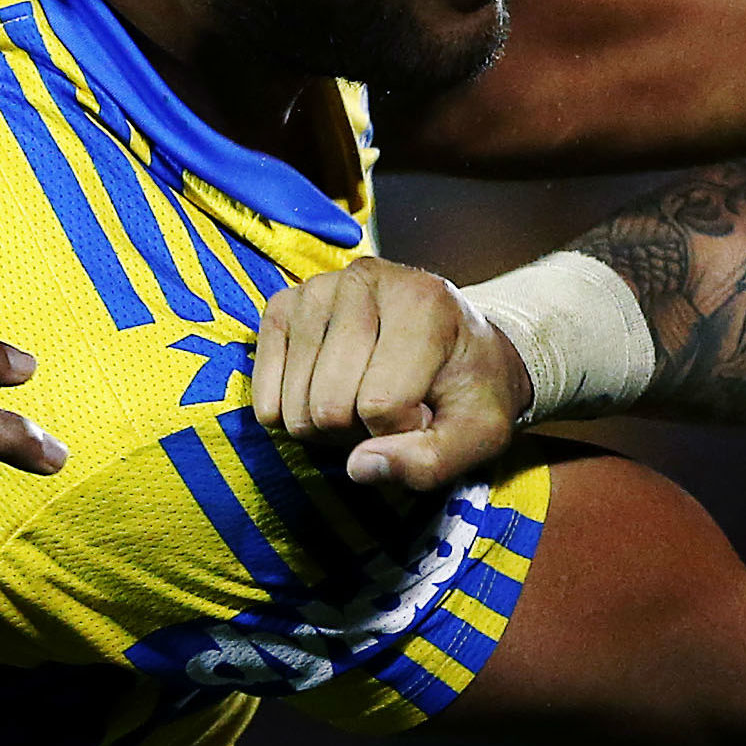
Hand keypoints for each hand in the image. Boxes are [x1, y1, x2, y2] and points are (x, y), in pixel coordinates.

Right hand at [254, 257, 529, 488]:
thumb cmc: (471, 389)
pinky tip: (329, 390)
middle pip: (330, 407)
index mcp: (423, 302)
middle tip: (393, 410)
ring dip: (328, 427)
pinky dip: (295, 414)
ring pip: (296, 407)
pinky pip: (265, 397)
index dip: (402, 432)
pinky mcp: (282, 306)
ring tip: (364, 399)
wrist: (457, 345)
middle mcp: (364, 279)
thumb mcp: (481, 434)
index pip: (382, 405)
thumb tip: (358, 466)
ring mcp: (316, 288)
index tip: (427, 414)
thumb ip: (431, 461)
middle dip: (361, 431)